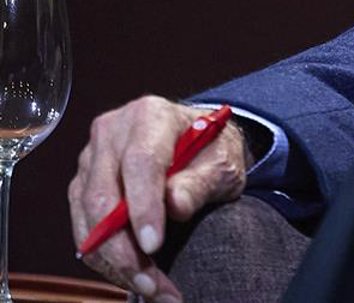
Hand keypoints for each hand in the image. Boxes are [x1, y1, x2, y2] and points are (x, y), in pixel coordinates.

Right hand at [69, 95, 251, 301]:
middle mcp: (111, 133)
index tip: (153, 245)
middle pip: (103, 197)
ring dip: (114, 262)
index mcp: (149, 116)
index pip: (140, 163)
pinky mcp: (81, 186)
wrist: (197, 144)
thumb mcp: (223, 162)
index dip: (143, 207)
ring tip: (151, 288)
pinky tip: (133, 277)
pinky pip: (83, 230)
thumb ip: (201, 182)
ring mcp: (90, 160)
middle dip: (125, 249)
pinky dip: (105, 260)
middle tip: (153, 283)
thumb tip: (175, 206)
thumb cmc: (211, 150)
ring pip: (87, 219)